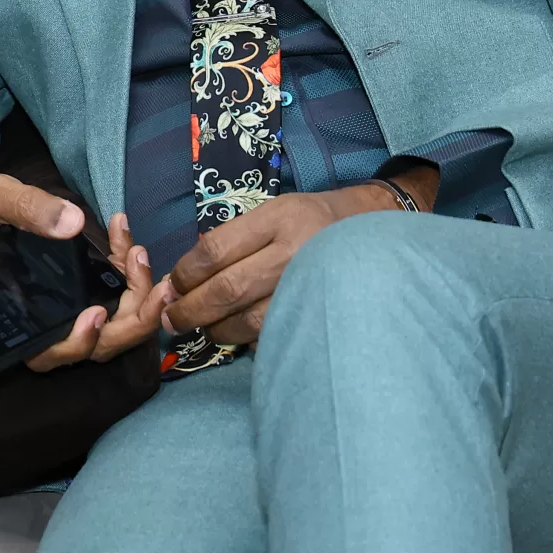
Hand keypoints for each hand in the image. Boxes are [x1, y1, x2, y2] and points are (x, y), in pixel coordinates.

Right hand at [0, 174, 168, 371]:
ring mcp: (74, 313)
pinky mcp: (89, 293)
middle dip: (135, 318)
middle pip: (101, 344)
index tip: (95, 312)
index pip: (54, 351)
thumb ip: (27, 210)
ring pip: (118, 327)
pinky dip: (131, 273)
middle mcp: (50, 327)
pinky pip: (120, 298)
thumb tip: (71, 221)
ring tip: (141, 254)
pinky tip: (124, 234)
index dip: (80, 341)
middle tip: (158, 286)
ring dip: (141, 298)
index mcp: (19, 320)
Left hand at [167, 169, 432, 345]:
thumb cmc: (317, 221)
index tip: (173, 286)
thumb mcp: (276, 211)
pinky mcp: (324, 313)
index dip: (185, 274)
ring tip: (204, 329)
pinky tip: (240, 337)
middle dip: (191, 309)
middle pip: (227, 289)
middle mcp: (295, 251)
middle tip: (172, 320)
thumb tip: (185, 276)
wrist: (380, 230)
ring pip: (250, 320)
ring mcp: (311, 286)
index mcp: (279, 218)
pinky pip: (276, 334)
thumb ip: (236, 238)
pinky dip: (251, 341)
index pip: (214, 250)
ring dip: (217, 330)